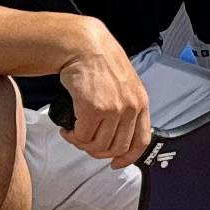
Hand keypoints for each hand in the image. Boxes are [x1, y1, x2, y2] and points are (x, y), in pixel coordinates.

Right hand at [58, 21, 152, 165]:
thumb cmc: (99, 60)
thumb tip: (117, 131)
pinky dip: (72, 137)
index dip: (128, 158)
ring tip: (74, 133)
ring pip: (97, 146)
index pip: (141, 141)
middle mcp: (130, 107)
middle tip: (86, 143)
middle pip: (116, 148)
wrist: (83, 45)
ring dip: (82, 144)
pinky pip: (82, 137)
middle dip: (98, 151)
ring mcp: (113, 108)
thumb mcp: (124, 83)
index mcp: (140, 101)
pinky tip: (67, 128)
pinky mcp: (93, 109)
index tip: (116, 163)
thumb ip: (126, 105)